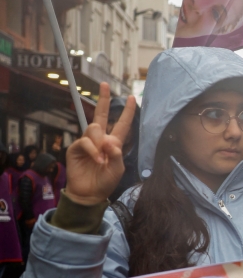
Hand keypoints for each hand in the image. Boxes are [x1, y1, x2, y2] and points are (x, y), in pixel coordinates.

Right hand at [64, 83, 135, 205]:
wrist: (90, 193)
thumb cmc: (106, 181)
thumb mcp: (118, 168)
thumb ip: (117, 154)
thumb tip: (108, 140)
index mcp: (113, 143)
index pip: (121, 123)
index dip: (127, 111)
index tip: (131, 97)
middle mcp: (100, 139)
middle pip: (101, 114)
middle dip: (104, 98)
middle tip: (105, 84)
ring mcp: (87, 142)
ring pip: (94, 128)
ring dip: (100, 143)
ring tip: (102, 159)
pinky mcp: (76, 148)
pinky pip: (85, 141)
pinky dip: (93, 150)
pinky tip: (97, 160)